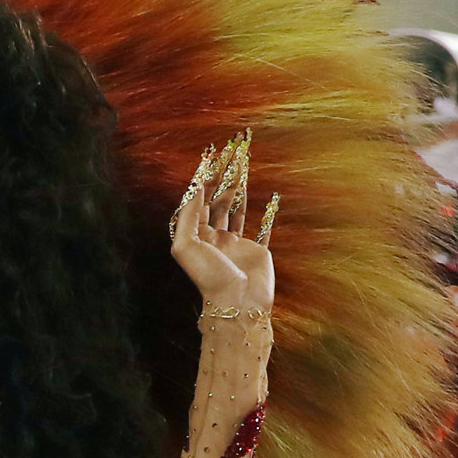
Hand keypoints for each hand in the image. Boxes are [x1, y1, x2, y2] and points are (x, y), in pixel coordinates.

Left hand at [169, 133, 278, 313]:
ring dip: (239, 188)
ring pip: (236, 210)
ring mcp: (236, 244)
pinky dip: (267, 214)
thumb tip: (194, 190)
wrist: (238, 303)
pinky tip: (270, 198)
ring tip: (244, 166)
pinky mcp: (256, 251)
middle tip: (232, 154)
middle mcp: (215, 238)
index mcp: (196, 237)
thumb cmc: (209, 277)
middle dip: (223, 177)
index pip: (198, 201)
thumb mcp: (187, 245)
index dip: (203, 179)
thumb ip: (188, 216)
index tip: (211, 157)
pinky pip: (262, 229)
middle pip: (217, 201)